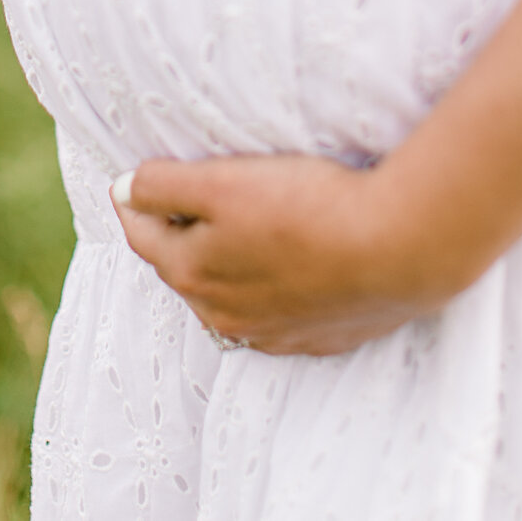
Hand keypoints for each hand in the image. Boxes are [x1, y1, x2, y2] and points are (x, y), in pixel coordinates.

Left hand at [113, 153, 460, 355]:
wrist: (398, 248)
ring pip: (229, 301)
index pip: (144, 237)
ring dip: (226, 271)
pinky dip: (271, 295)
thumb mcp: (224, 182)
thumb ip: (164, 185)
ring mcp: (273, 333)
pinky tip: (290, 273)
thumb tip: (123, 190)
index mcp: (194, 272)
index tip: (131, 185)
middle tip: (185, 207)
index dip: (136, 205)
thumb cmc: (309, 207)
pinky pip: (276, 319)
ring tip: (238, 240)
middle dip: (180, 240)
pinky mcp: (318, 338)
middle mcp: (225, 314)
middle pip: (186, 271)